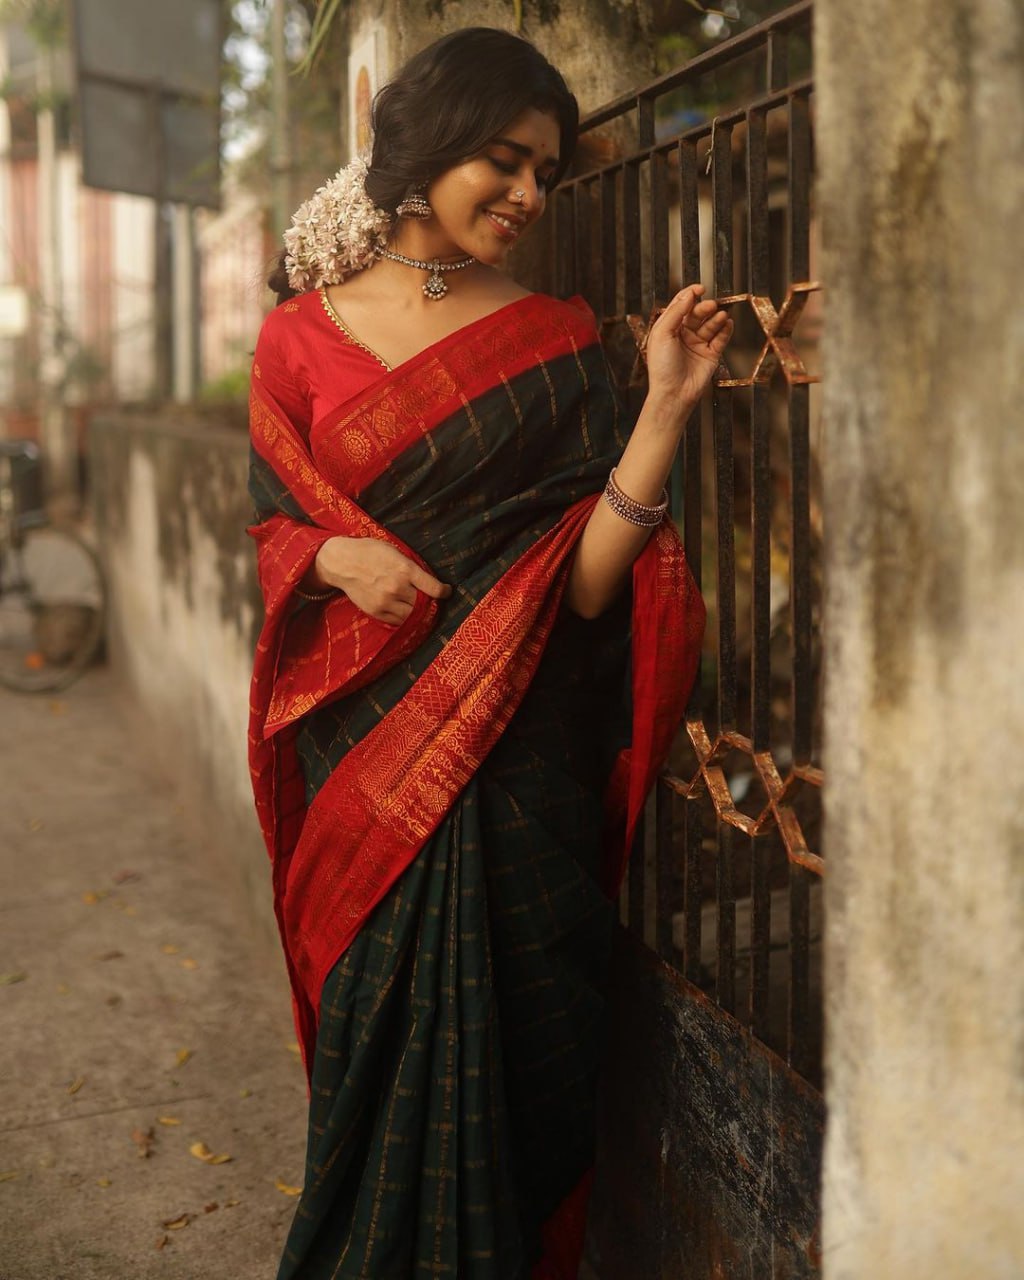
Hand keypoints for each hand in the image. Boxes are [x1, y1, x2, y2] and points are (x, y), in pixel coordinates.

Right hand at [314, 536, 451, 625]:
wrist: (342, 562)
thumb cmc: (370, 552)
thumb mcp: (394, 551)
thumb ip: (411, 567)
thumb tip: (429, 581)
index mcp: (404, 569)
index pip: (434, 588)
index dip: (444, 592)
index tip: (446, 592)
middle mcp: (397, 587)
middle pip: (424, 604)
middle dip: (431, 603)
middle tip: (433, 601)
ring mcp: (386, 601)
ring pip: (412, 615)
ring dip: (419, 613)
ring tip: (420, 608)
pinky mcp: (376, 611)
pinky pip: (397, 621)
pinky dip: (404, 618)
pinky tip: (405, 611)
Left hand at [644, 284, 733, 411]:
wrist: (673, 393)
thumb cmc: (662, 367)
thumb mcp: (662, 334)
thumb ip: (675, 312)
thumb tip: (688, 294)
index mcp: (669, 328)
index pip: (681, 306)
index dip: (690, 295)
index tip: (700, 288)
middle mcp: (684, 335)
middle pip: (697, 313)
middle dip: (705, 307)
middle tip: (710, 305)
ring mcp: (698, 344)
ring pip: (710, 324)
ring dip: (716, 318)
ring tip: (721, 315)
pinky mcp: (711, 355)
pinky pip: (721, 338)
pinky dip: (726, 330)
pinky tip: (728, 324)